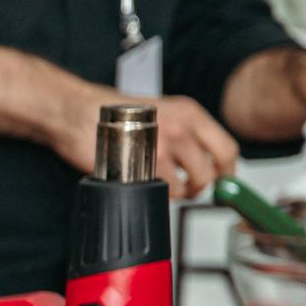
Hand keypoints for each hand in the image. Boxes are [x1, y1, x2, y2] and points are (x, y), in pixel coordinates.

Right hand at [53, 91, 237, 199]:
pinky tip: (146, 184)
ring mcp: (164, 147)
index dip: (227, 172)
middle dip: (200, 187)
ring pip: (188, 185)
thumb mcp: (160, 113)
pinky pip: (164, 191)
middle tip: (188, 189)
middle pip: (211, 172)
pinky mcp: (143, 164)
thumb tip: (203, 159)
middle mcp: (182, 128)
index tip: (220, 181)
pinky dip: (158, 195)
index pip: (226, 149)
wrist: (78, 111)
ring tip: (163, 187)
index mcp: (190, 114)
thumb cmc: (111, 113)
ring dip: (178, 193)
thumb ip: (185, 133)